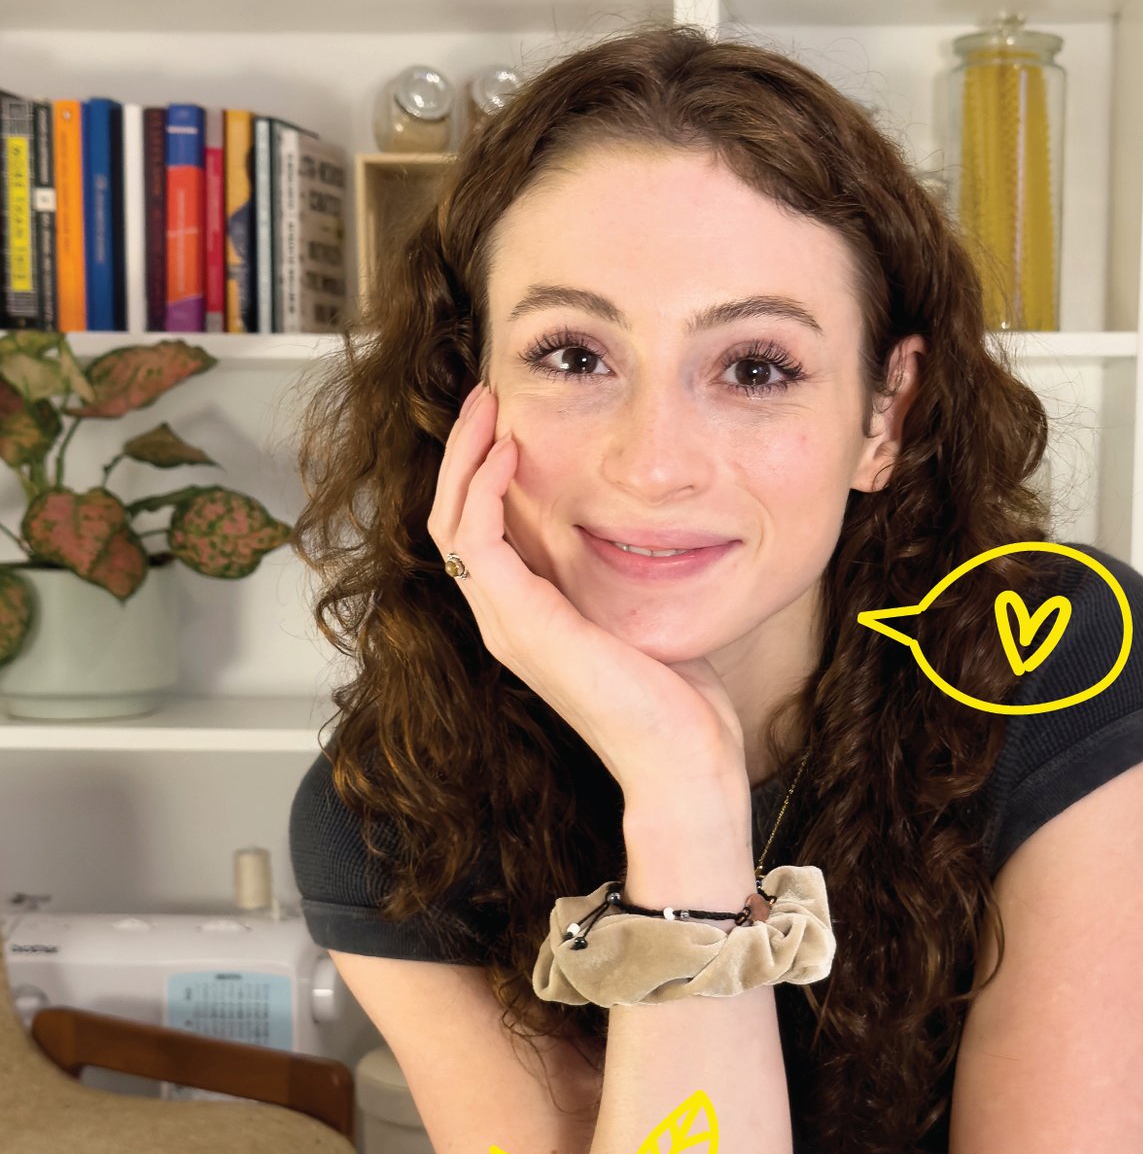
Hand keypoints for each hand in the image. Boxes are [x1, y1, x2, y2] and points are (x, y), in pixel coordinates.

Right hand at [427, 384, 747, 802]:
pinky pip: (475, 539)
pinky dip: (484, 488)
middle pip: (450, 520)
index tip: (508, 421)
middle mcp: (504, 622)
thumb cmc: (676, 700)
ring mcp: (505, 625)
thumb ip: (623, 573)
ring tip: (489, 408)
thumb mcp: (642, 613)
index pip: (476, 534)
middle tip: (486, 397)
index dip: (481, 474)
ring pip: (450, 523)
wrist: (680, 756)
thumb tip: (644, 529)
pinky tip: (512, 452)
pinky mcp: (520, 623)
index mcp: (527, 620)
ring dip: (464, 458)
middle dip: (463, 452)